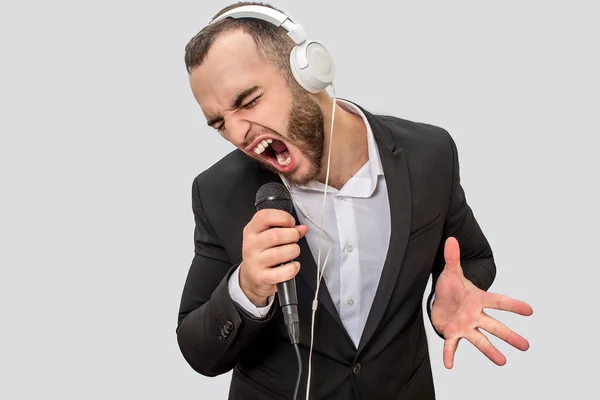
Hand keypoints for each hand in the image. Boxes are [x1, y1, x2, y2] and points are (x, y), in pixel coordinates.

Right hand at [240, 209, 307, 305]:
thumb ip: (286, 230)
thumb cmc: (262, 254)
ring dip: (294, 251)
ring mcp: (255, 262)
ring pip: (281, 252)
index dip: (282, 217)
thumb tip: (302, 228)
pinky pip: (284, 271)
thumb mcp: (268, 237)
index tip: (291, 223)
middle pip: (276, 235)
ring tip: (293, 252)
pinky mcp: (262, 277)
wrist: (251, 278)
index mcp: (251, 231)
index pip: (264, 217)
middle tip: (295, 238)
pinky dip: (293, 268)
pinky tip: (292, 265)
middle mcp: (251, 245)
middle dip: (292, 235)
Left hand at [431, 237, 532, 368]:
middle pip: (494, 325)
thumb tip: (450, 239)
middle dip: (509, 335)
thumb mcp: (451, 273)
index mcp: (479, 299)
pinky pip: (451, 346)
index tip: (530, 310)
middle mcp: (476, 315)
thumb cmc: (450, 289)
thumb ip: (452, 258)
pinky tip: (449, 366)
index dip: (513, 305)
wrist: (439, 303)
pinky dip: (450, 355)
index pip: (499, 301)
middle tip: (525, 346)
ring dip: (490, 351)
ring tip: (503, 362)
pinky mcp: (453, 334)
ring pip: (480, 340)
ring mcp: (466, 326)